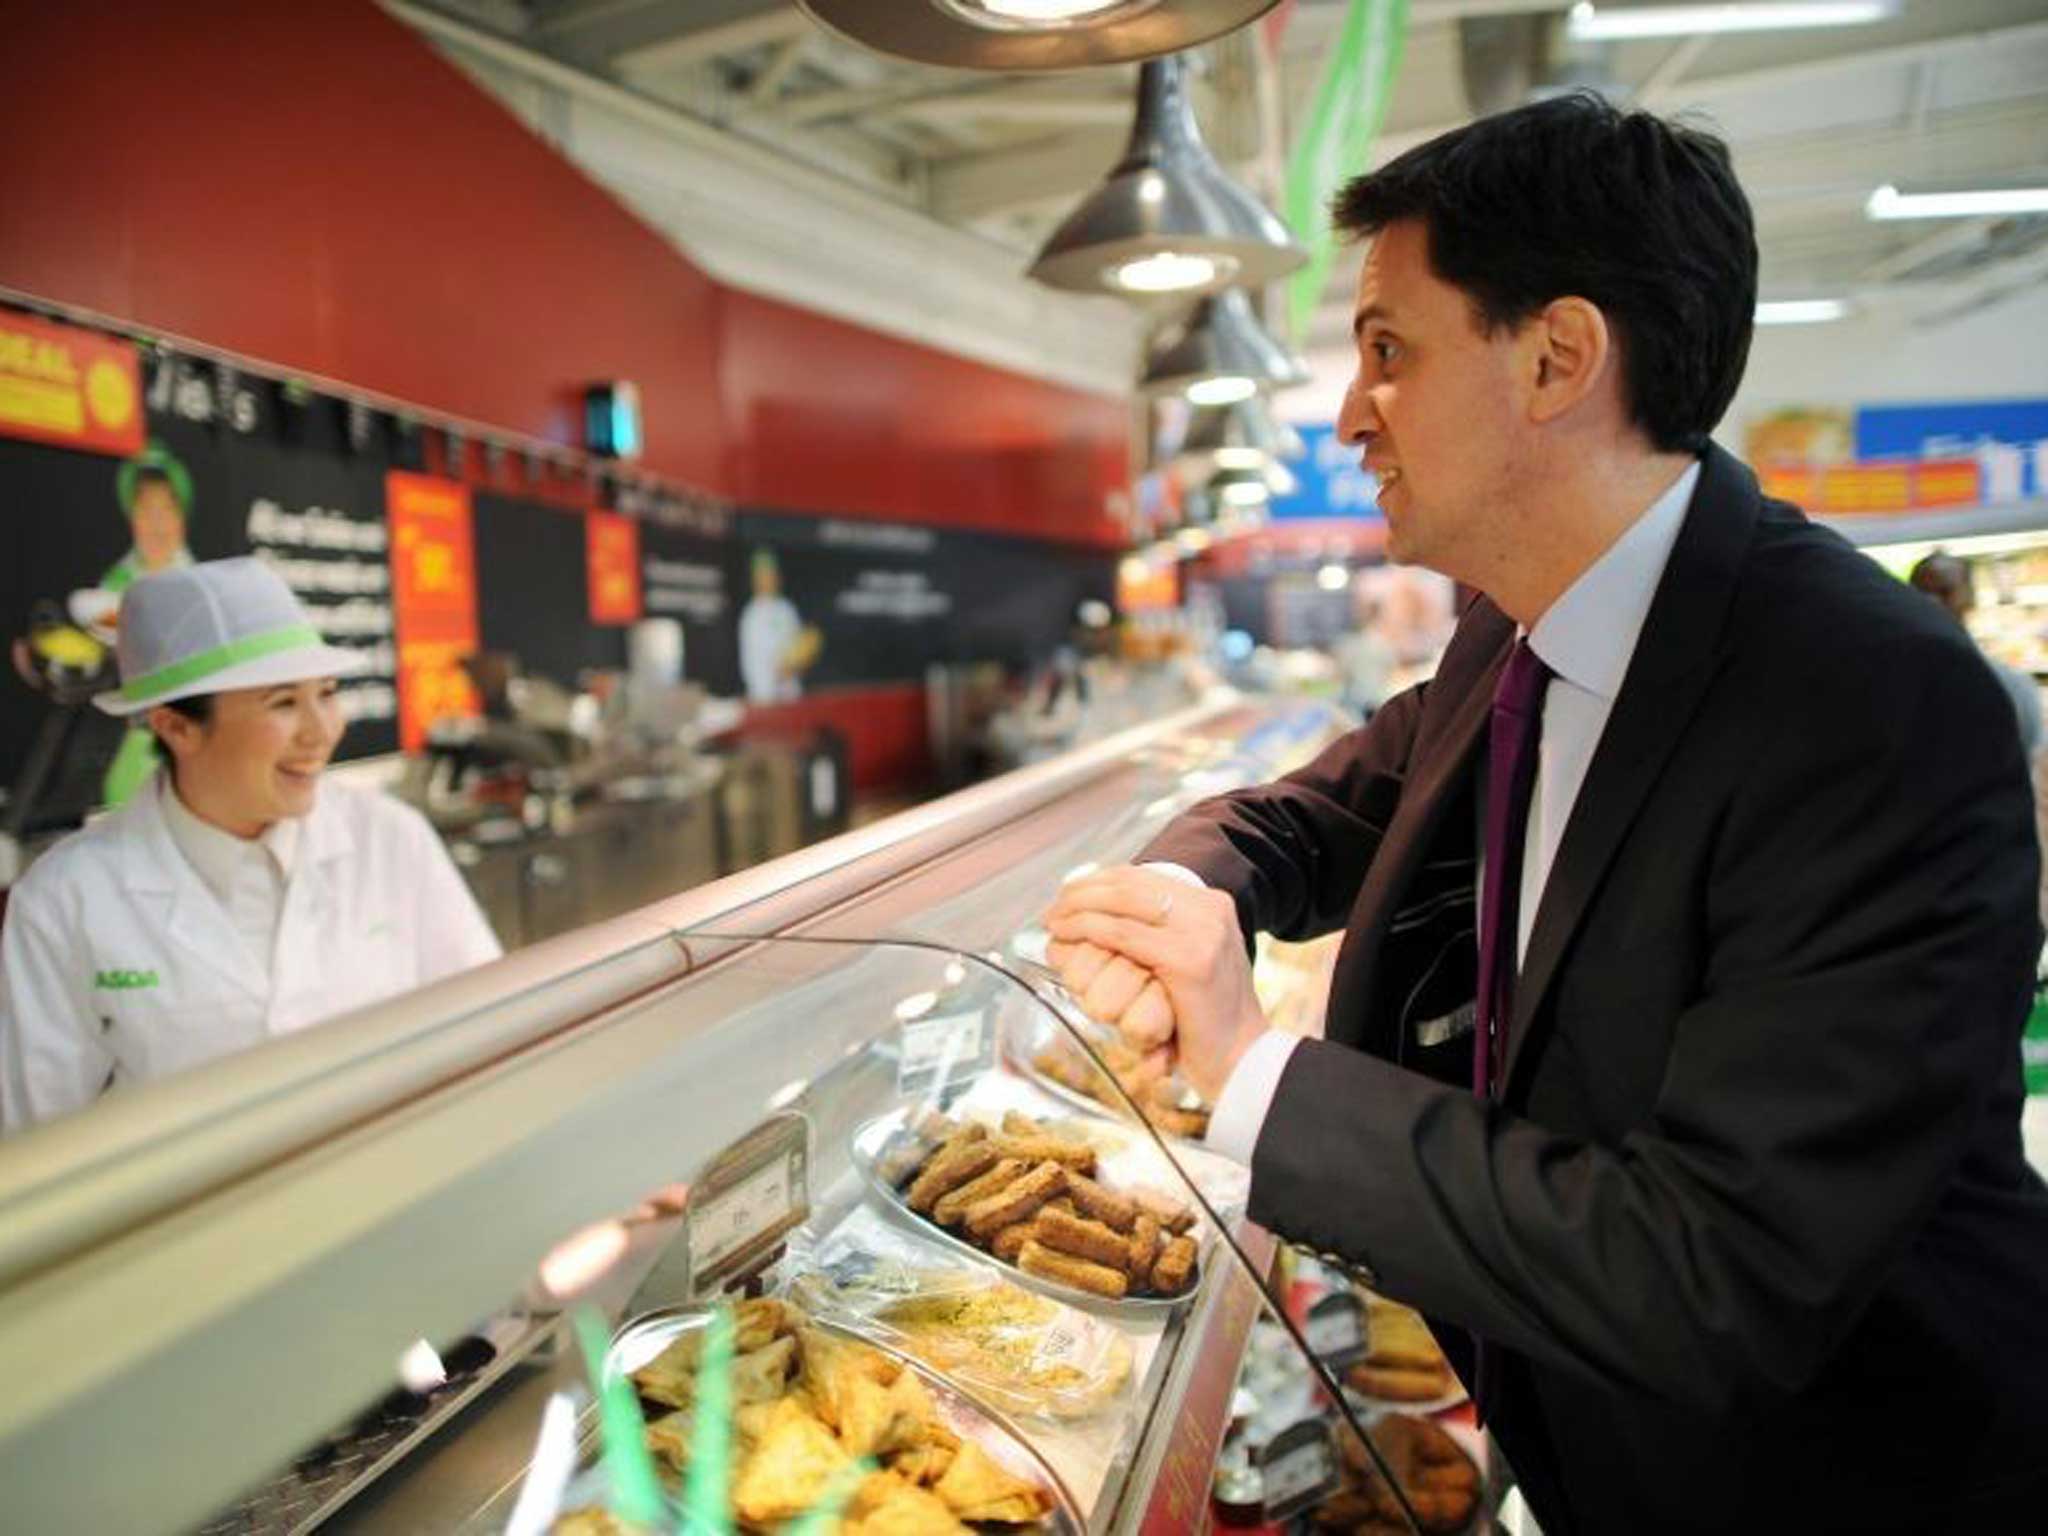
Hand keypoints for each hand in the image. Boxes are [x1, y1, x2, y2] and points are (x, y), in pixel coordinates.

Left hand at [1042, 866, 1268, 1101]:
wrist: (1243, 1061)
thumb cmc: (1207, 1021)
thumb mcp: (1188, 963)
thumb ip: (1160, 936)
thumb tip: (1105, 916)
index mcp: (1213, 905)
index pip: (1144, 878)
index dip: (1099, 881)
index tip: (1068, 896)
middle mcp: (1210, 910)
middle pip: (1131, 884)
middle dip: (1084, 891)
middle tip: (1054, 910)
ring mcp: (1203, 932)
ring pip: (1124, 903)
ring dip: (1080, 909)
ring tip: (1055, 922)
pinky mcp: (1189, 960)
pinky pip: (1125, 935)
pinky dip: (1089, 930)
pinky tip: (1067, 936)